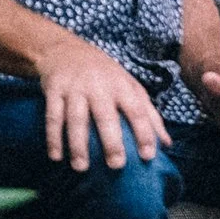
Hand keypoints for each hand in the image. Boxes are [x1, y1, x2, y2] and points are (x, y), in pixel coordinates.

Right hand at [35, 34, 169, 171]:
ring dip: (78, 145)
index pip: (137, 111)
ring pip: (76, 119)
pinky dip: (53, 138)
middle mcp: (99, 87)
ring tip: (81, 168)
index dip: (145, 133)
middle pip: (106, 116)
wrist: (65, 50)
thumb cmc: (105, 74)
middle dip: (112, 142)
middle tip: (116, 166)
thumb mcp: (130, 87)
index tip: (149, 156)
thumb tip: (167, 144)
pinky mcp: (54, 91)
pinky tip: (56, 157)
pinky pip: (52, 117)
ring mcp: (75, 89)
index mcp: (122, 86)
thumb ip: (149, 114)